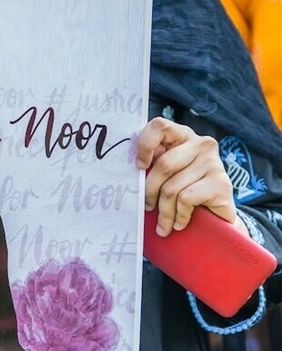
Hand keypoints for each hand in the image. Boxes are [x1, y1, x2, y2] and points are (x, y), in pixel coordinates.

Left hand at [135, 116, 239, 236]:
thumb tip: (128, 169)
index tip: (139, 166)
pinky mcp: (221, 183)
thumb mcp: (166, 175)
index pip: (159, 126)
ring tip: (163, 225)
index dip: (144, 144)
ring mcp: (214, 162)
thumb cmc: (184, 192)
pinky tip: (180, 223)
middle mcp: (201, 144)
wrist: (217, 219)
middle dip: (150, 191)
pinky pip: (186, 199)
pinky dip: (179, 216)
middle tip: (147, 207)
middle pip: (163, 164)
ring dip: (164, 211)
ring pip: (172, 187)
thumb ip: (152, 164)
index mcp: (183, 135)